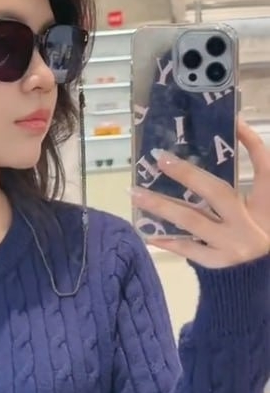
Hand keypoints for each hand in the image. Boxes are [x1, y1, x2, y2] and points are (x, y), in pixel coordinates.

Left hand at [130, 118, 269, 267]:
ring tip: (136, 192)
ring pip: (192, 220)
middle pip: (218, 193)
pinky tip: (146, 229)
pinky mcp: (217, 261)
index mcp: (267, 204)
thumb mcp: (263, 201)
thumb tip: (228, 132)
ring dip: (162, 205)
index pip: (265, 169)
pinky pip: (186, 247)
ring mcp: (232, 245)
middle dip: (188, 174)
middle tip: (160, 158)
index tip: (235, 122)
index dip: (253, 144)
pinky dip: (166, 238)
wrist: (261, 270)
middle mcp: (252, 224)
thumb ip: (252, 171)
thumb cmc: (261, 227)